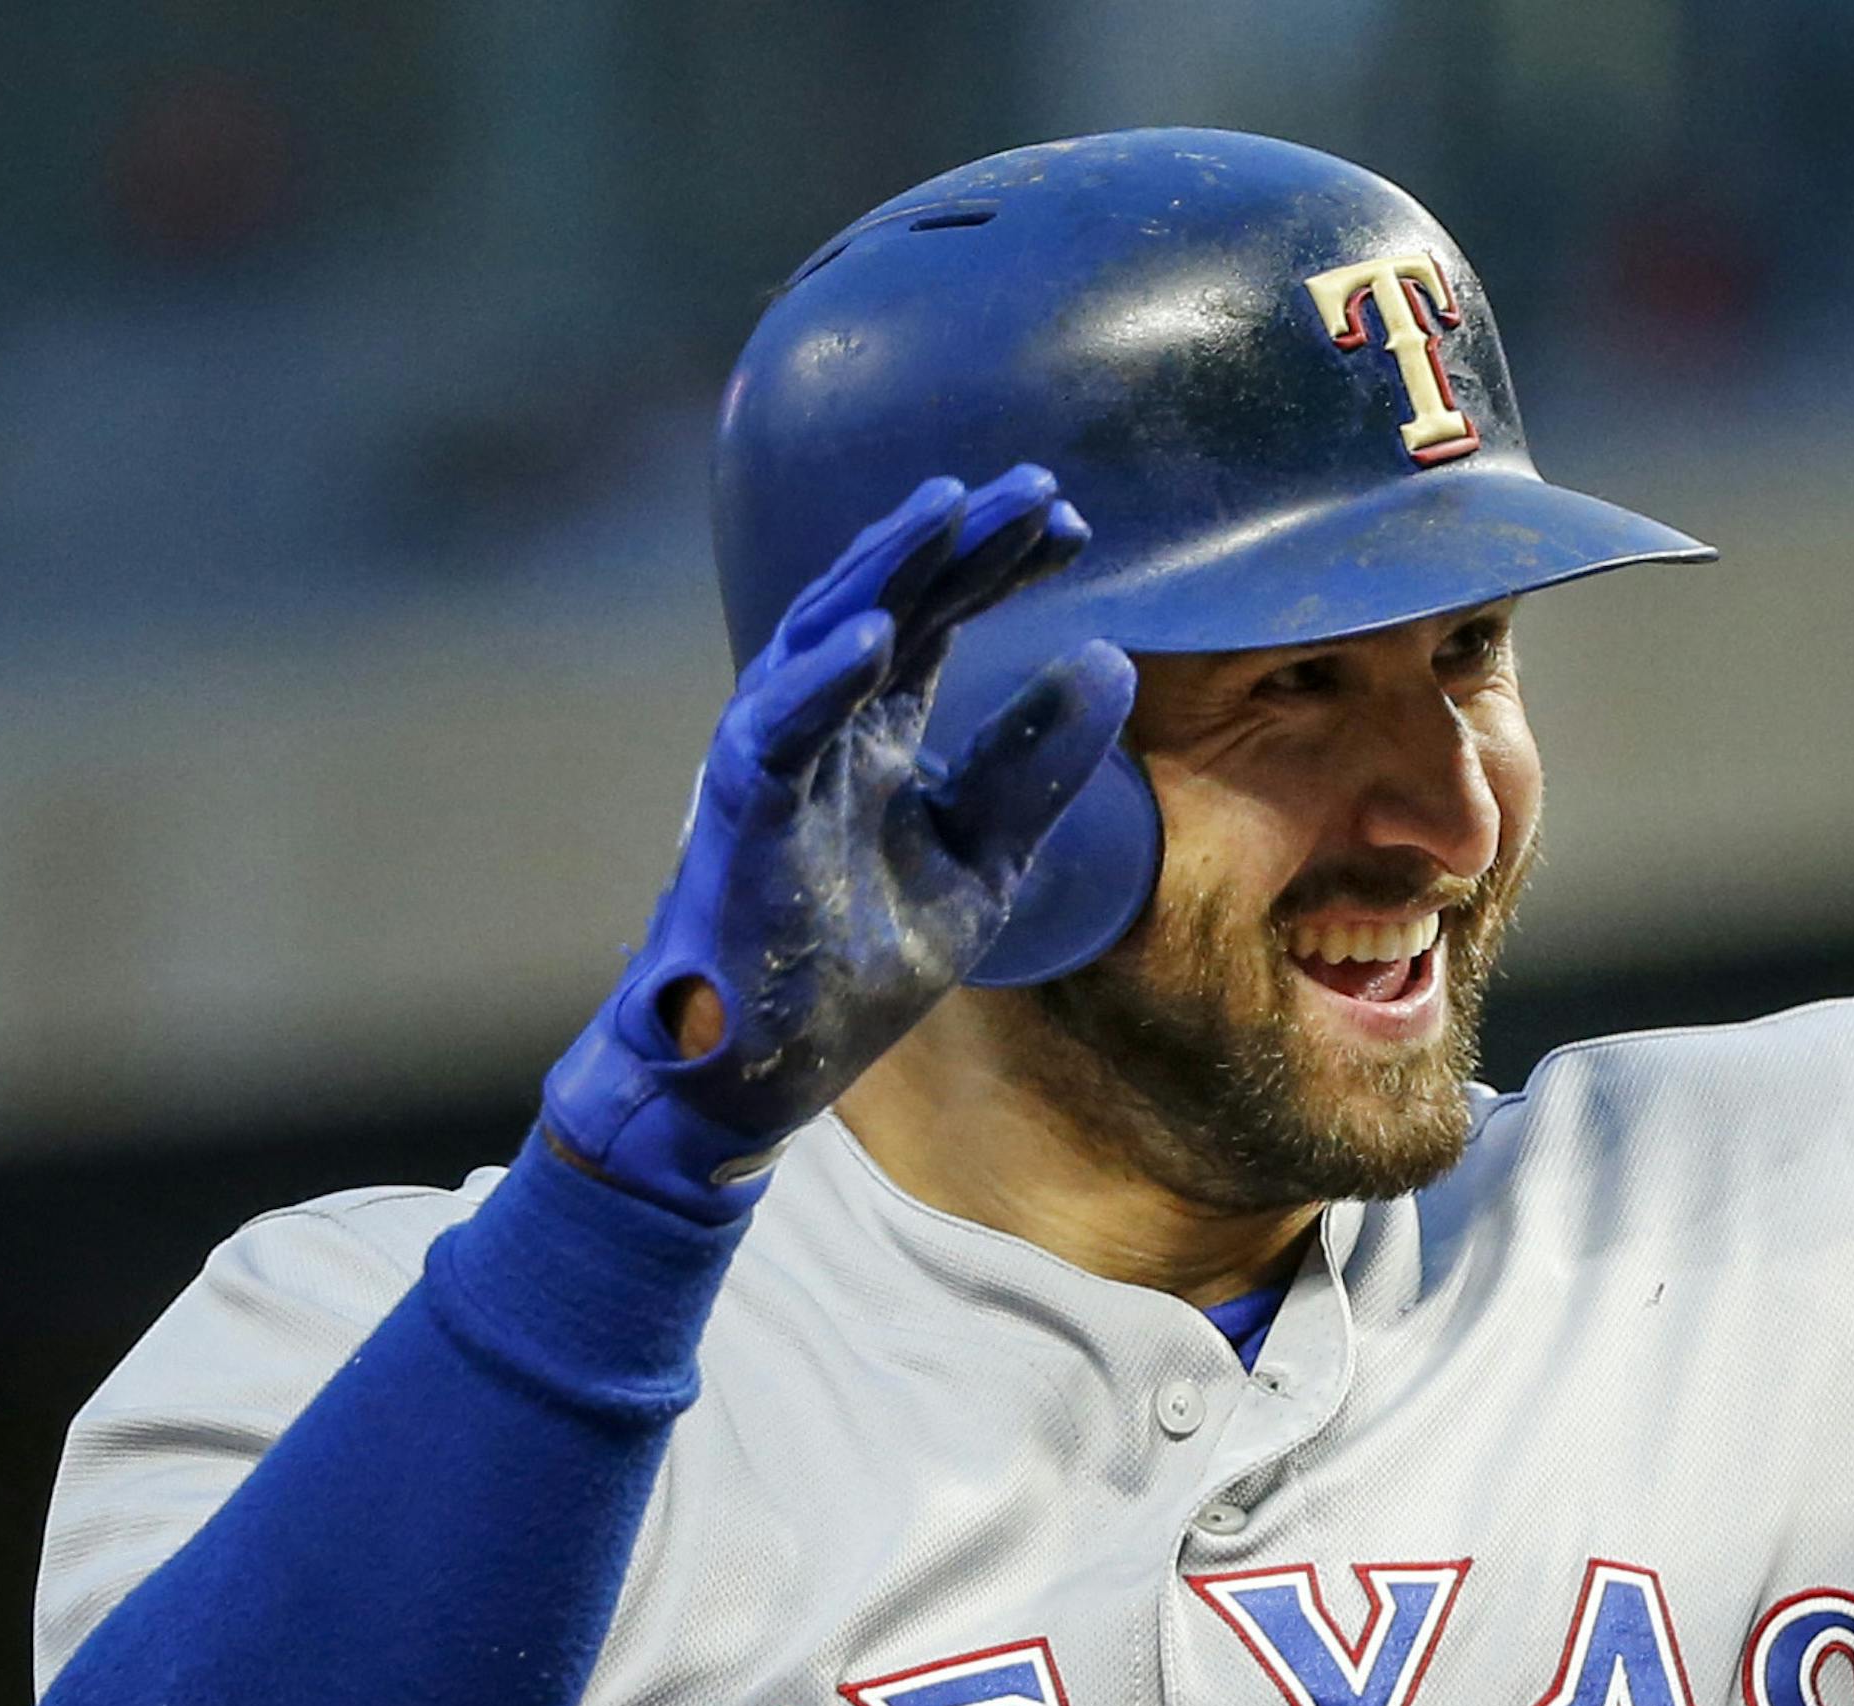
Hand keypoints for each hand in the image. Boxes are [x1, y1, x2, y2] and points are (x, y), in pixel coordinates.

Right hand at [543, 465, 1134, 1213]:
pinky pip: (773, 735)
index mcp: (875, 735)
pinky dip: (818, 683)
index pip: (937, 618)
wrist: (764, 1067)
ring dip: (884, 572)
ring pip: (820, 637)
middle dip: (960, 541)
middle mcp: (820, 728)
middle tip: (1042, 490)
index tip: (1075, 527)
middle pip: (889, 601)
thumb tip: (1113, 661)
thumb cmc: (852, 969)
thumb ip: (1034, 771)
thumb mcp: (980, 865)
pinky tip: (877, 637)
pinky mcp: (740, 820)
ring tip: (951, 511)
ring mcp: (775, 765)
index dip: (998, 564)